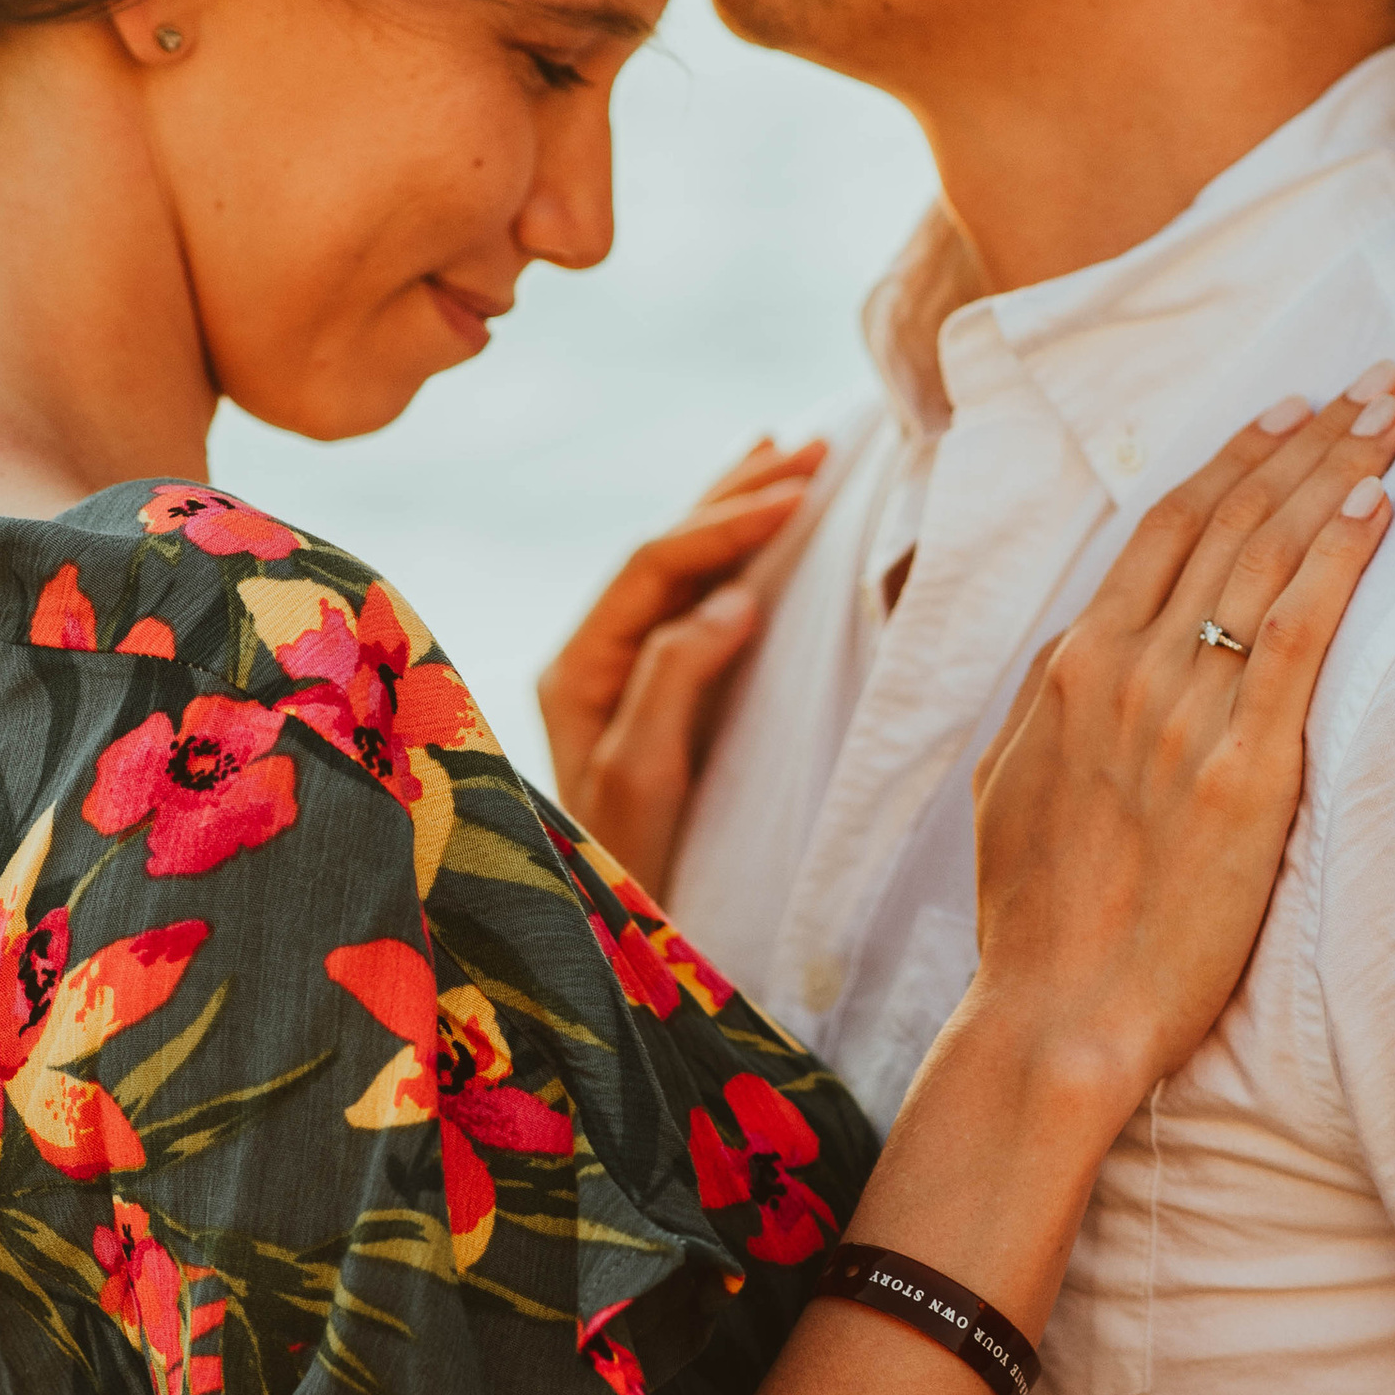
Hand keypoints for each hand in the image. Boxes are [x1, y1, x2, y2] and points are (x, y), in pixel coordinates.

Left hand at [537, 435, 827, 892]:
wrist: (619, 944)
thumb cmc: (632, 869)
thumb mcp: (647, 777)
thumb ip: (677, 679)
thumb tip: (733, 595)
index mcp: (579, 668)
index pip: (653, 566)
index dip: (725, 522)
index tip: (800, 491)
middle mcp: (592, 660)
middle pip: (665, 550)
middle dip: (738, 496)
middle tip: (815, 450)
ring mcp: (621, 676)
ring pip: (680, 570)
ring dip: (735, 510)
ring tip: (787, 456)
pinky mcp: (656, 699)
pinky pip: (694, 605)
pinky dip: (734, 558)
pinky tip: (762, 535)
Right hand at [968, 370, 1394, 1112]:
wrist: (1055, 1012)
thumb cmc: (1037, 918)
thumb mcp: (1014, 785)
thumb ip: (1051, 704)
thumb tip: (1082, 646)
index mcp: (1072, 666)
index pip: (1165, 528)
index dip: (1235, 459)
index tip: (1290, 410)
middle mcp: (1125, 669)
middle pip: (1230, 520)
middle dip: (1307, 438)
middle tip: (1372, 379)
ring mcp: (1183, 713)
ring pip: (1269, 557)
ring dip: (1338, 470)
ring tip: (1394, 411)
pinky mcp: (1243, 768)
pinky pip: (1299, 634)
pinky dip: (1337, 557)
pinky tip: (1377, 502)